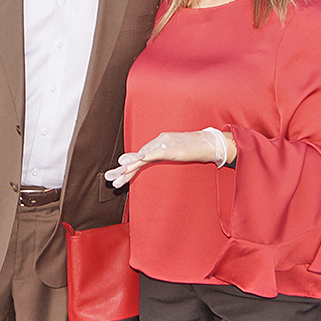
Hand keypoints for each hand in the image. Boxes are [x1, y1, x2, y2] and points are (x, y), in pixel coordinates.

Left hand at [105, 129, 233, 187]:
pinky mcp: (170, 147)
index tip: (118, 177)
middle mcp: (158, 142)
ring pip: (142, 156)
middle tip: (110, 178)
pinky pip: (154, 153)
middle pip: (137, 156)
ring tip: (118, 174)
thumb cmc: (195, 149)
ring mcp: (163, 144)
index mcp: (159, 144)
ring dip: (129, 166)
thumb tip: (154, 162)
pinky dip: (143, 158)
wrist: (210, 143)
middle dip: (123, 169)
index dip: (128, 168)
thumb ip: (164, 156)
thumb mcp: (177, 154)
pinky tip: (133, 163)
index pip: (140, 157)